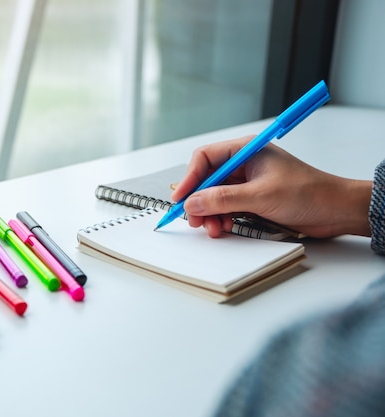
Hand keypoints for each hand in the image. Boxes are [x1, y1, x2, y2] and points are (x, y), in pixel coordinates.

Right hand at [171, 136, 372, 237]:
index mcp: (246, 151)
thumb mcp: (260, 196)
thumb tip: (192, 203)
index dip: (190, 178)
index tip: (181, 199)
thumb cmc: (309, 193)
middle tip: (194, 220)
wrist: (337, 211)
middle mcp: (244, 164)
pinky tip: (224, 228)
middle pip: (208, 179)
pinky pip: (227, 207)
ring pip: (216, 196)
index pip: (205, 158)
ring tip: (213, 229)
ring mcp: (248, 182)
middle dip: (199, 200)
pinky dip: (222, 218)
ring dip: (210, 213)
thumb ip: (222, 199)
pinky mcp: (253, 199)